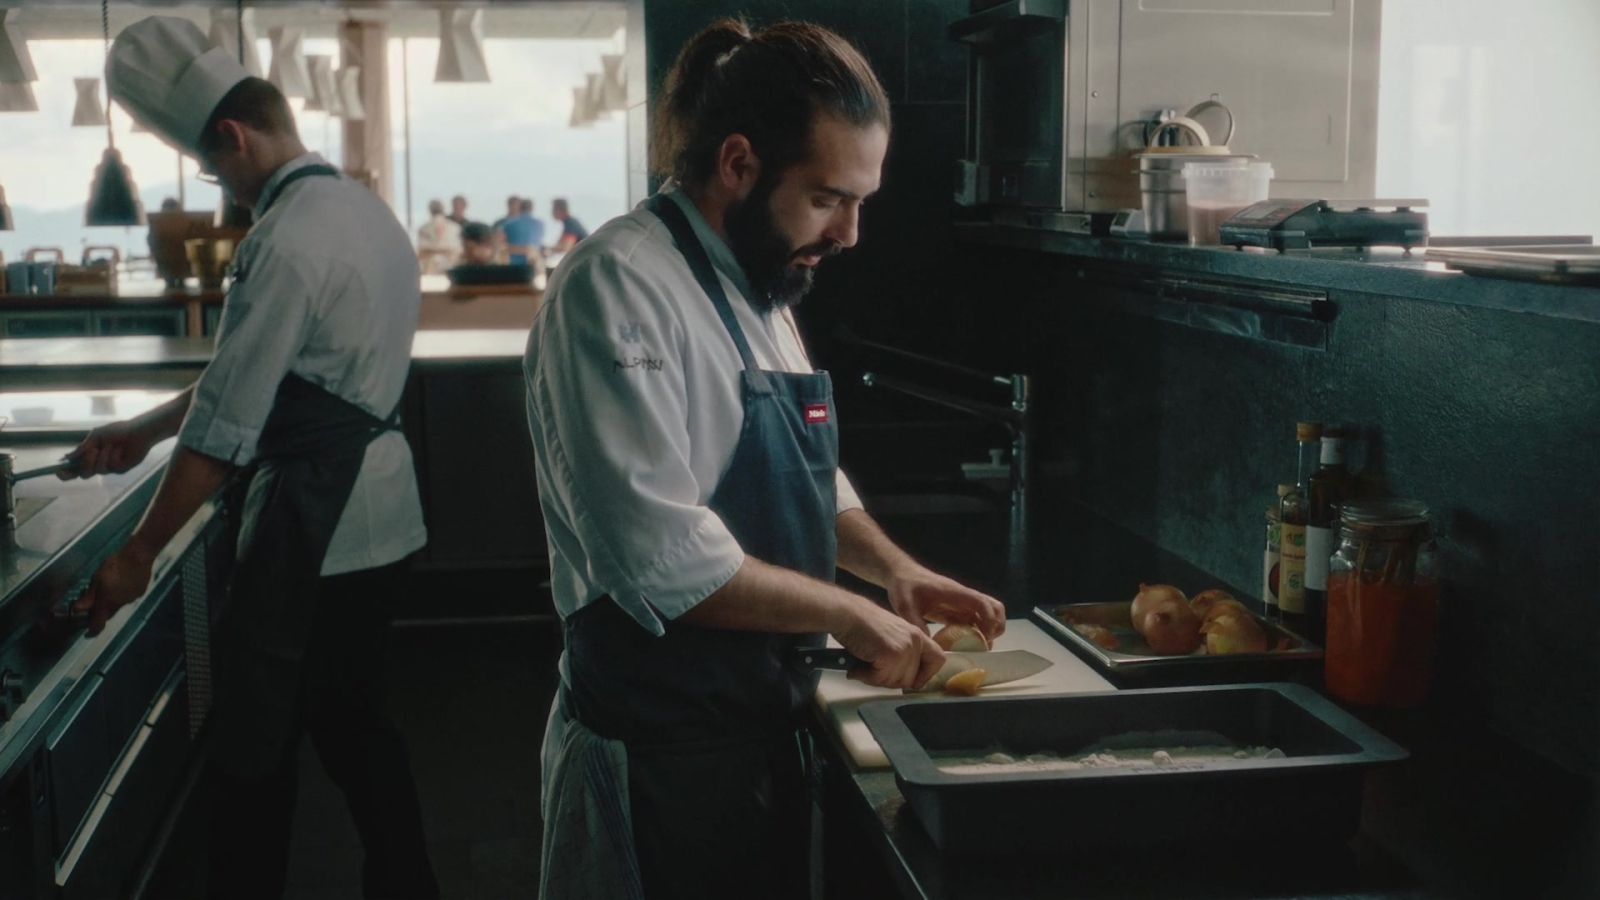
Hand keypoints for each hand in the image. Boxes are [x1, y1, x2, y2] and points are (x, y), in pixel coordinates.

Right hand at [60, 419, 155, 478]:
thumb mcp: (96, 436)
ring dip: (102, 456)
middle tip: (93, 450)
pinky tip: (120, 449)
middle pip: (84, 475)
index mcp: (89, 456)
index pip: (74, 469)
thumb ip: (83, 447)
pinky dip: (113, 455)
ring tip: (110, 445)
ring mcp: (109, 468)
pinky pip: (111, 466)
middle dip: (86, 463)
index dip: (65, 473)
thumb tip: (67, 457)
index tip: (59, 471)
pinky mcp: (121, 469)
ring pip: (97, 471)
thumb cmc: (117, 431)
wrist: (137, 431)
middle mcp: (97, 464)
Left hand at [73, 543, 155, 635]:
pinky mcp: (140, 592)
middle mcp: (120, 604)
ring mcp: (132, 599)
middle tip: (96, 601)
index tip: (87, 633)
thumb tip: (79, 608)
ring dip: (112, 601)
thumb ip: (89, 595)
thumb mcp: (97, 578)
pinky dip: (123, 594)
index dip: (92, 631)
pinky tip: (123, 581)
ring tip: (111, 586)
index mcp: (107, 602)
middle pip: (108, 614)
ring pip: (118, 605)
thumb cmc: (114, 565)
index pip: (98, 624)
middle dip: (101, 611)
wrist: (139, 555)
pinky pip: (128, 597)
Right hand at [832, 601, 945, 689]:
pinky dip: (866, 677)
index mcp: (918, 634)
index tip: (912, 681)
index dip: (926, 675)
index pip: (939, 659)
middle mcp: (915, 641)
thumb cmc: (862, 623)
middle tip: (873, 672)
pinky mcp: (891, 654)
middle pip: (911, 679)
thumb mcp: (892, 635)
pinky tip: (857, 667)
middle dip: (890, 681)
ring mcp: (904, 648)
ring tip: (863, 666)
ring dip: (876, 679)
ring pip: (895, 682)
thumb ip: (902, 653)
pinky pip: (880, 679)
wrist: (847, 613)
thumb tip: (903, 681)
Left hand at [886, 567, 1006, 643]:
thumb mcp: (905, 605)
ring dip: (990, 628)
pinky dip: (978, 631)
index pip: (982, 603)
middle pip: (994, 607)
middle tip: (985, 644)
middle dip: (997, 625)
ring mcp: (961, 602)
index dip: (989, 620)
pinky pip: (975, 619)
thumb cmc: (904, 587)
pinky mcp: (956, 609)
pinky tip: (967, 644)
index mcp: (954, 593)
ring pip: (988, 613)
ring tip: (979, 646)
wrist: (901, 575)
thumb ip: (915, 622)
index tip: (985, 638)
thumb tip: (928, 645)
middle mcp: (963, 597)